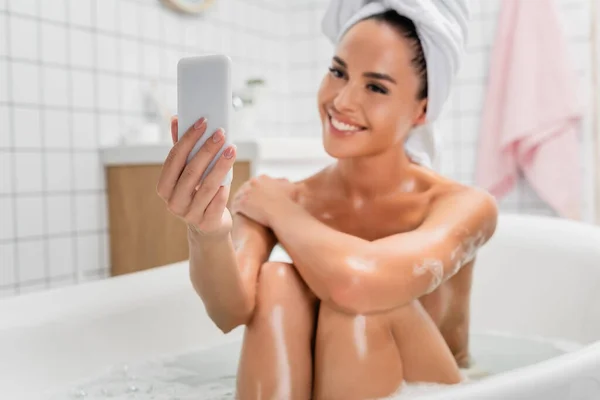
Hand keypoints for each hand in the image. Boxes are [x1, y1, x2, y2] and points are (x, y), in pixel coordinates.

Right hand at [157, 115, 235, 236]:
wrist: (208, 227)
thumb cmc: (197, 193)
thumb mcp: (187, 173)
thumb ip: (182, 149)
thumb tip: (176, 119)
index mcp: (164, 187)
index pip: (175, 158)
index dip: (188, 139)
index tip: (203, 122)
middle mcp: (173, 202)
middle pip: (191, 171)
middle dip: (207, 150)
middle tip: (221, 133)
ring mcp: (189, 214)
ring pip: (207, 186)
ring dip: (221, 165)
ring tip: (232, 149)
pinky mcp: (207, 223)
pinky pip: (217, 203)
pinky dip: (223, 189)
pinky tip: (231, 177)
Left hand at [231, 175, 297, 225]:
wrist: (283, 213)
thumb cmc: (289, 203)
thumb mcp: (292, 189)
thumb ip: (290, 185)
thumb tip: (293, 184)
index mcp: (264, 178)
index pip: (256, 183)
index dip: (255, 191)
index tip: (255, 198)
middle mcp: (253, 182)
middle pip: (245, 188)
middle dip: (246, 196)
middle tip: (246, 204)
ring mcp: (246, 192)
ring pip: (239, 197)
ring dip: (238, 203)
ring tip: (240, 210)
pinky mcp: (242, 203)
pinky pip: (235, 206)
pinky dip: (236, 210)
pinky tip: (237, 215)